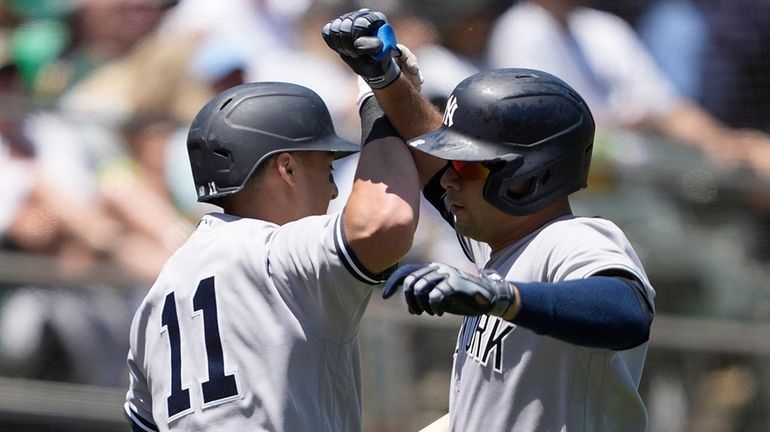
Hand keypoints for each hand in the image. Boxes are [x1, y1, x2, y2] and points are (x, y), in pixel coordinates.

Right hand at [322, 8, 400, 88]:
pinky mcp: (337, 24)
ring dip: (341, 45)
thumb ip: (373, 48)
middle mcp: (363, 14)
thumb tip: (359, 43)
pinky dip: (333, 43)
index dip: (358, 40)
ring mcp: (349, 18)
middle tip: (355, 55)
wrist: (372, 61)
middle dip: (348, 45)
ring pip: (335, 28)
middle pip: (346, 25)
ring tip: (350, 53)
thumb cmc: (377, 58)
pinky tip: (343, 48)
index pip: (361, 24)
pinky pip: (327, 32)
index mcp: (377, 19)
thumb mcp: (380, 57)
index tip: (360, 53)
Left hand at [382, 263, 517, 316]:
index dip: (393, 283)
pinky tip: (439, 312)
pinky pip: (435, 296)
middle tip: (416, 312)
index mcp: (431, 270)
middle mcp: (437, 268)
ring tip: (430, 312)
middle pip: (411, 283)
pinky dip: (434, 307)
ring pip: (420, 288)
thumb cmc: (460, 298)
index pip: (406, 272)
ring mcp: (446, 274)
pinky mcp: (455, 283)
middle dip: (409, 300)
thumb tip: (410, 308)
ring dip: (421, 305)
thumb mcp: (439, 297)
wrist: (486, 298)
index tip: (385, 296)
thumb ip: (424, 297)